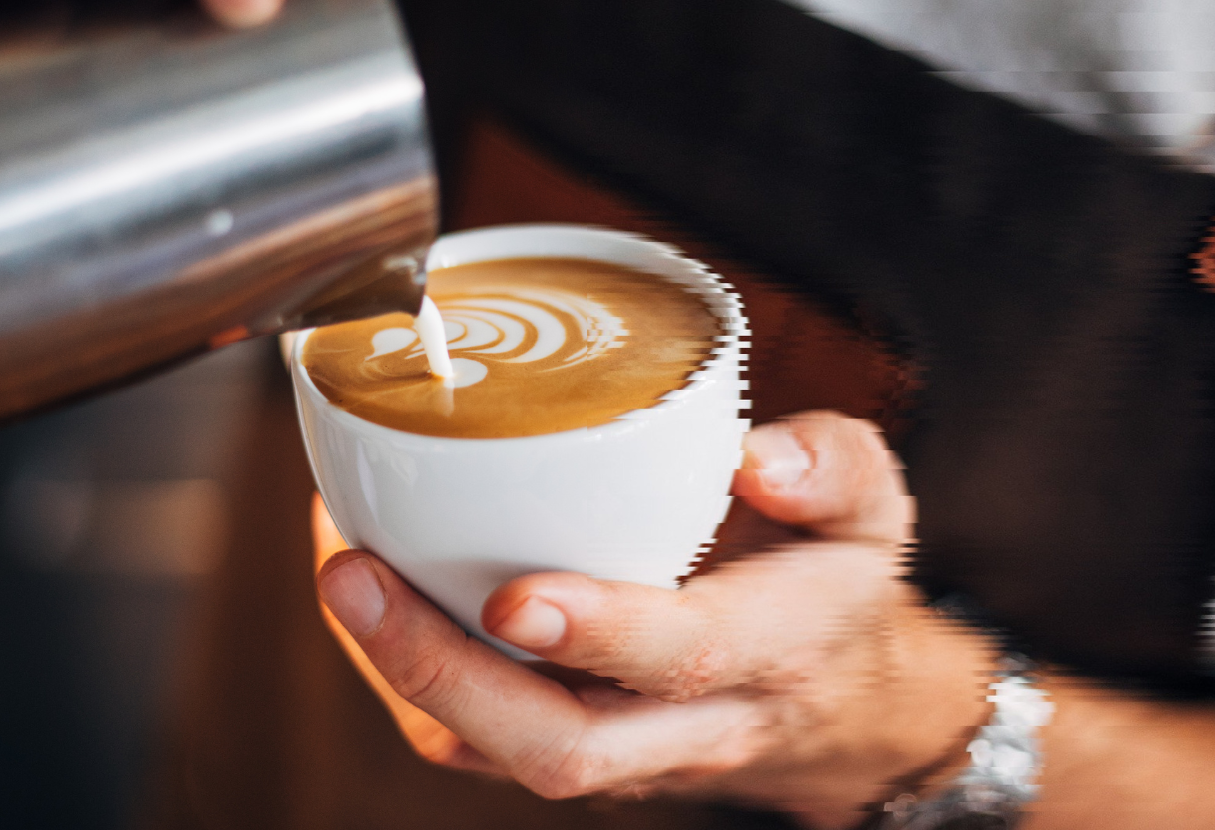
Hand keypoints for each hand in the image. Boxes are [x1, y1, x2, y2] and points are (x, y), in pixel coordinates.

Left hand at [313, 412, 998, 827]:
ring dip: (402, 674)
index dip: (599, 633)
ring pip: (498, 756)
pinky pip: (471, 743)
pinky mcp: (571, 748)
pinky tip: (364, 595)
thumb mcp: (873, 511)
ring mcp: (621, 752)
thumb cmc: (832, 589)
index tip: (515, 593)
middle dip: (445, 672)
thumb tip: (751, 458)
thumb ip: (832, 467)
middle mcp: (688, 726)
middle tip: (357, 575)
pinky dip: (403, 678)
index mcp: (771, 654)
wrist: (838, 707)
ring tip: (341, 571)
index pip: (683, 659)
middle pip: (561, 747)